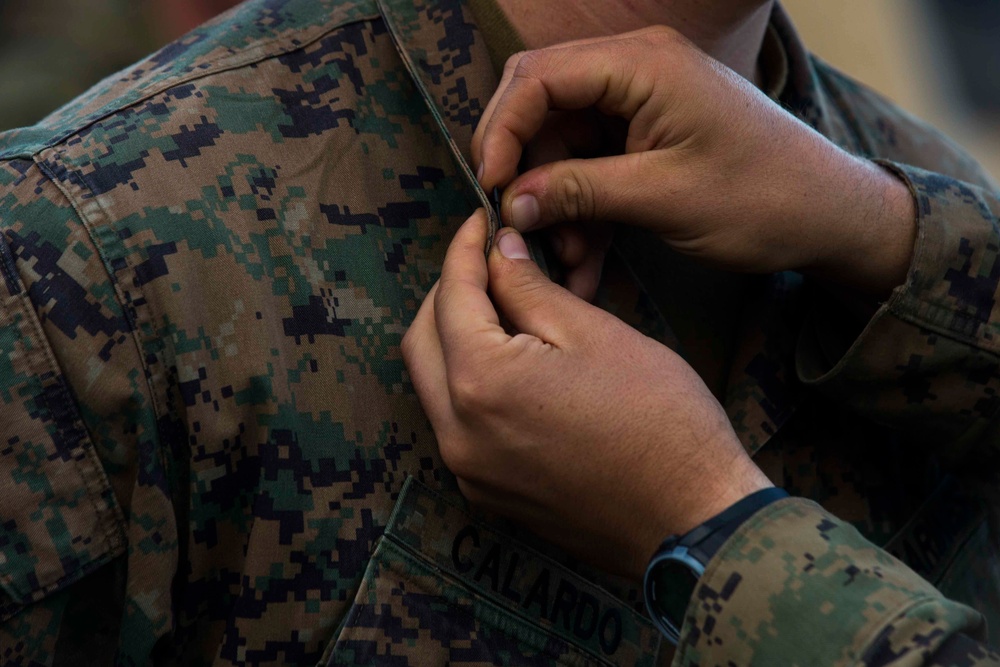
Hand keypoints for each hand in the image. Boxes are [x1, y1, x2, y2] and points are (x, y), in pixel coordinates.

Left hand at [402, 211, 771, 578]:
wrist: (691, 518)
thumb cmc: (659, 420)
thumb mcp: (595, 333)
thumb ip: (529, 288)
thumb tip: (498, 252)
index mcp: (479, 385)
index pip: (449, 297)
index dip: (463, 250)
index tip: (481, 222)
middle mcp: (457, 434)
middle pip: (422, 341)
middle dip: (447, 293)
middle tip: (488, 264)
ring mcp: (469, 471)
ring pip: (434, 385)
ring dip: (454, 339)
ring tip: (502, 309)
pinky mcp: (488, 493)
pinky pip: (457, 424)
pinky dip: (470, 384)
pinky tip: (511, 365)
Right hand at [472, 27, 915, 296]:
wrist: (828, 216)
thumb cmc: (762, 198)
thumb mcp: (663, 197)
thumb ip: (580, 192)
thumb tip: (511, 202)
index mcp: (642, 64)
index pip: (538, 78)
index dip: (502, 131)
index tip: (490, 189)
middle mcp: (636, 69)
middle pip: (543, 104)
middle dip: (525, 167)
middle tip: (515, 222)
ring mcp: (642, 102)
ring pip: (564, 143)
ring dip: (556, 200)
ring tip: (565, 259)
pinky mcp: (648, 136)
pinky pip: (593, 165)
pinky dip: (584, 208)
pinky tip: (584, 259)